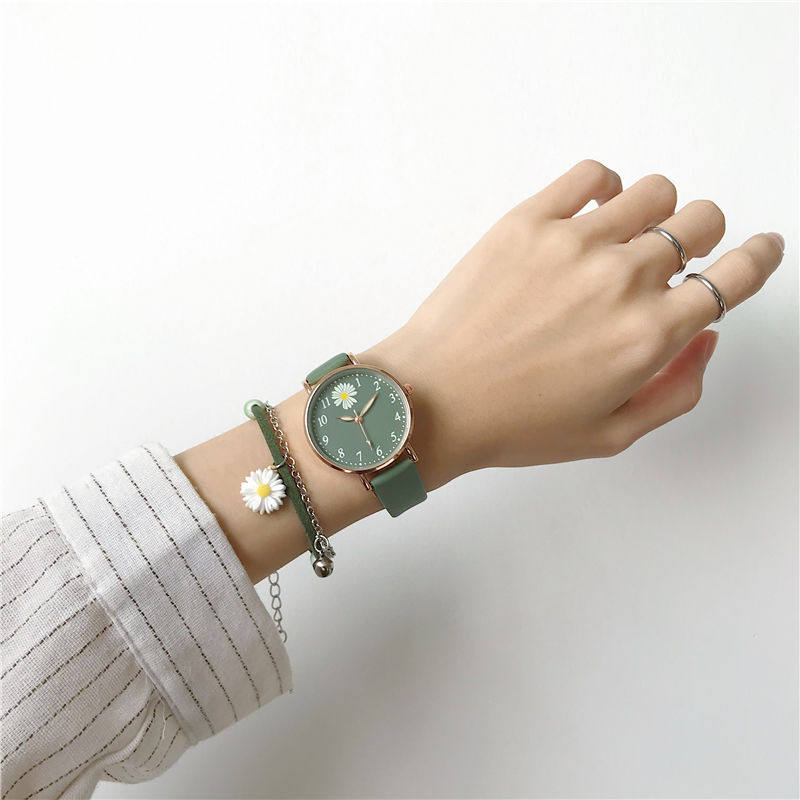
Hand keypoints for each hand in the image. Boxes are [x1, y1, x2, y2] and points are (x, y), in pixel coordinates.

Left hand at [362, 160, 783, 487]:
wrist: (433, 400)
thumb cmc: (515, 425)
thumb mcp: (610, 434)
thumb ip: (676, 389)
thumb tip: (706, 337)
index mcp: (650, 335)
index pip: (736, 276)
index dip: (759, 257)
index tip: (760, 249)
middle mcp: (623, 279)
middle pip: (701, 222)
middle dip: (703, 237)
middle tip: (677, 253)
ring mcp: (575, 243)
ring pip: (654, 192)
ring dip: (657, 211)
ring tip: (628, 235)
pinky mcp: (528, 221)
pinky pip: (592, 174)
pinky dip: (605, 185)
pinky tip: (592, 211)